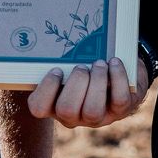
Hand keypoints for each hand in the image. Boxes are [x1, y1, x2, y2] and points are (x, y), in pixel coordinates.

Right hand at [26, 57, 148, 127]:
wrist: (115, 77)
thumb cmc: (83, 68)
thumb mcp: (67, 65)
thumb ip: (58, 60)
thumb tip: (50, 40)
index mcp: (53, 104)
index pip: (38, 107)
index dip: (46, 88)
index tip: (57, 69)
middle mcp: (73, 116)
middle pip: (66, 111)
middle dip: (75, 84)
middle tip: (82, 66)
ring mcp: (97, 117)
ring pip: (92, 111)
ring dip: (96, 82)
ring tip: (99, 63)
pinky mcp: (119, 111)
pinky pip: (119, 100)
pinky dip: (117, 78)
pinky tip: (114, 62)